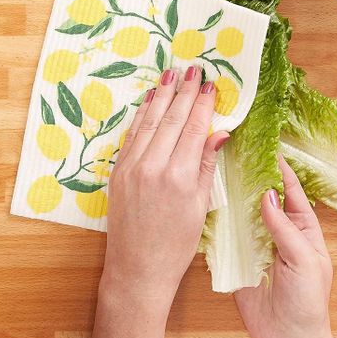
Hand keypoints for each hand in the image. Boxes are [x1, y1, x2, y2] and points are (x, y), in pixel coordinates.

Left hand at [90, 66, 227, 337]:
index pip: (194, 128)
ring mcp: (131, 167)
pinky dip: (141, 116)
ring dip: (161, 96)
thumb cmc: (176, 243)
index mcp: (179, 175)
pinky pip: (132, 135)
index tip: (211, 85)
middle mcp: (153, 165)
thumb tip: (219, 132)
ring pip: (149, 122)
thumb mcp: (200, 205)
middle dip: (183, 91)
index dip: (203, 104)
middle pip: (171, 119)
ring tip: (170, 75)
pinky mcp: (117, 171)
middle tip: (193, 69)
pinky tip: (149, 101)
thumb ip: (206, 164)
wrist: (137, 268)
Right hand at [234, 157, 336, 337]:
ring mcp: (257, 244)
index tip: (267, 147)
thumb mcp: (304, 260)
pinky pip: (228, 236)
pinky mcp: (239, 259)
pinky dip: (219, 220)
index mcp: (303, 228)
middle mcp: (278, 231)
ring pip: (244, 212)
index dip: (280, 169)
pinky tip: (209, 203)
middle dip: (252, 176)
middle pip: (264, 196)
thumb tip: (268, 196)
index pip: (291, 190)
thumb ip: (285, 228)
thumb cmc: (308, 303)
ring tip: (220, 171)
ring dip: (235, 195)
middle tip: (237, 153)